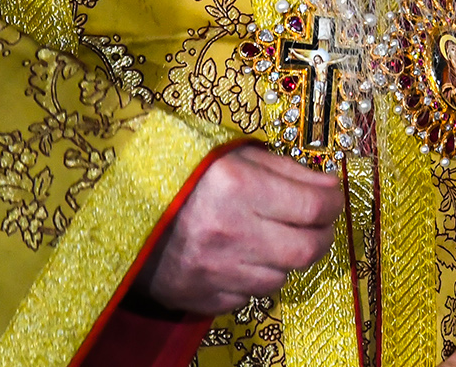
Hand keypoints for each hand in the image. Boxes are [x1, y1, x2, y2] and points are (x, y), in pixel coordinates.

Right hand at [139, 146, 343, 315]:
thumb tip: (330, 186)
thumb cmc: (184, 179)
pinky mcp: (201, 298)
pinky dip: (254, 280)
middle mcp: (229, 232)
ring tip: (272, 238)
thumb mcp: (234, 156)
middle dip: (321, 236)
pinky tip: (242, 258)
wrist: (122, 214)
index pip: (315, 205)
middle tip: (316, 224)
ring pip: (281, 278)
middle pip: (307, 250)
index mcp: (237, 187)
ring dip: (285, 260)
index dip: (334, 202)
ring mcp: (214, 271)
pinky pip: (249, 298)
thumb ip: (287, 170)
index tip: (332, 197)